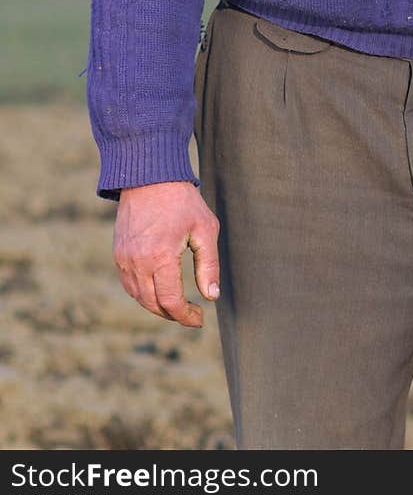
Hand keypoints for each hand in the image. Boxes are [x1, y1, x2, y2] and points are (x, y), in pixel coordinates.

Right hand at [114, 181, 219, 327]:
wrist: (150, 176)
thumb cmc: (182, 201)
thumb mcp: (205, 229)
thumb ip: (208, 265)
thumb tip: (211, 297)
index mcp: (160, 257)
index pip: (170, 302)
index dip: (185, 316)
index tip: (199, 318)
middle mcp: (138, 262)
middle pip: (153, 304)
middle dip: (173, 314)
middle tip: (191, 313)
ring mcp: (124, 258)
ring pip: (139, 297)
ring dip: (157, 306)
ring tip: (177, 303)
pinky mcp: (118, 253)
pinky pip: (129, 283)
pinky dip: (143, 293)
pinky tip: (159, 289)